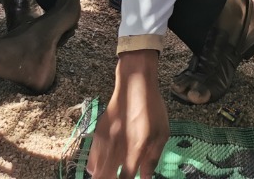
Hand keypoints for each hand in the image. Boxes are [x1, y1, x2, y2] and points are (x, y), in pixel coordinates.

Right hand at [88, 51, 168, 178]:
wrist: (134, 84)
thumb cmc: (152, 108)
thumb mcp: (162, 132)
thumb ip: (153, 158)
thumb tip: (146, 178)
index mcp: (136, 148)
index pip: (126, 177)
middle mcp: (117, 146)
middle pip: (106, 176)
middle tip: (117, 178)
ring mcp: (106, 140)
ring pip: (96, 169)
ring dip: (102, 176)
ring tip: (107, 177)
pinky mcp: (98, 133)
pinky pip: (91, 156)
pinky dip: (93, 166)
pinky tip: (96, 170)